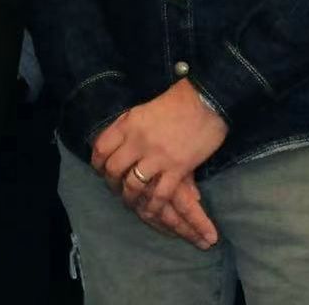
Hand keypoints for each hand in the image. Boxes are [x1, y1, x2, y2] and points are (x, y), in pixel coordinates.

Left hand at [90, 81, 223, 248]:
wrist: (210, 101)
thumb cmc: (181, 99)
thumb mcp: (147, 106)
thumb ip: (131, 123)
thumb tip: (119, 137)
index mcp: (130, 124)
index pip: (101, 148)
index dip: (98, 162)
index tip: (101, 169)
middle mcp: (139, 142)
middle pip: (114, 169)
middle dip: (112, 182)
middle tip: (117, 187)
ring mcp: (158, 157)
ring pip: (133, 185)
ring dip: (130, 197)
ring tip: (131, 201)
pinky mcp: (177, 168)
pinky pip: (160, 194)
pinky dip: (154, 205)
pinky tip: (152, 210)